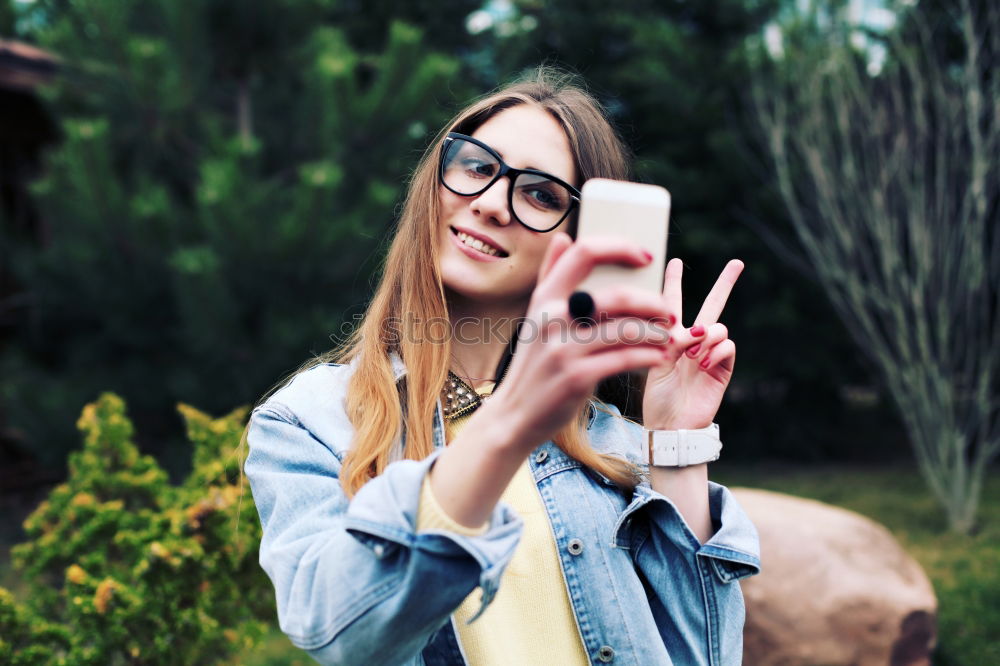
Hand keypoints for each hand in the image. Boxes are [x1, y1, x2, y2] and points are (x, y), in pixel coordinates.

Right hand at [488, 232, 675, 450]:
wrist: (514, 413)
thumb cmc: (534, 363)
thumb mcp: (536, 317)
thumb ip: (551, 276)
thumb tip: (564, 238)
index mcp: (544, 297)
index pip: (585, 252)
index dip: (620, 247)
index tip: (645, 256)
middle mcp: (552, 318)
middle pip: (616, 295)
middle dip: (652, 301)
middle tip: (667, 310)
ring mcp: (563, 349)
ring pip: (626, 329)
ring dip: (655, 332)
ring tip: (666, 336)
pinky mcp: (576, 378)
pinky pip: (625, 360)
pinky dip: (648, 356)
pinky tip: (657, 357)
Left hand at [642, 257, 743, 429]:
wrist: (672, 425)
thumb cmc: (656, 397)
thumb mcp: (653, 362)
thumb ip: (670, 339)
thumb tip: (698, 329)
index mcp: (670, 337)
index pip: (672, 303)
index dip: (673, 281)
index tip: (675, 260)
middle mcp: (693, 342)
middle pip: (712, 305)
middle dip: (725, 284)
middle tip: (738, 262)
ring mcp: (710, 354)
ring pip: (719, 326)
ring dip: (707, 335)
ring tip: (693, 354)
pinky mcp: (723, 369)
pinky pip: (728, 345)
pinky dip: (716, 350)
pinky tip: (703, 364)